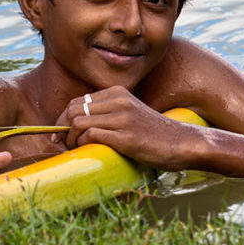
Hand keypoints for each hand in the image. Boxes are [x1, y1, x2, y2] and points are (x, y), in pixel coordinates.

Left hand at [53, 86, 200, 170]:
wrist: (183, 143)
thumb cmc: (154, 134)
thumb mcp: (130, 114)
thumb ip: (108, 114)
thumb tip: (76, 125)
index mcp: (118, 93)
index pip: (78, 101)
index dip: (63, 118)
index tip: (60, 134)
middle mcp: (119, 101)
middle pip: (73, 109)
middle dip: (61, 128)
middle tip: (61, 143)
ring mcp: (122, 118)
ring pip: (78, 122)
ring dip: (70, 139)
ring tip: (74, 149)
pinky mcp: (126, 136)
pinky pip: (90, 134)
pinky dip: (82, 144)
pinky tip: (87, 151)